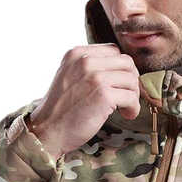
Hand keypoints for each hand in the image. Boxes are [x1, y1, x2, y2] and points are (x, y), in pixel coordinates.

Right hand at [28, 44, 140, 159]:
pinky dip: (133, 108)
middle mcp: (86, 61)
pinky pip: (131, 97)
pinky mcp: (103, 95)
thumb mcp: (69, 77)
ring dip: (134, 96)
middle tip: (128, 97)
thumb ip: (88, 69)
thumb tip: (117, 72)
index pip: (113, 51)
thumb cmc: (60, 110)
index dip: (122, 69)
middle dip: (132, 81)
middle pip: (126, 63)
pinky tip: (127, 115)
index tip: (121, 85)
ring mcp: (95, 77)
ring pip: (131, 79)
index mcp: (77, 54)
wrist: (48, 130)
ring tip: (126, 109)